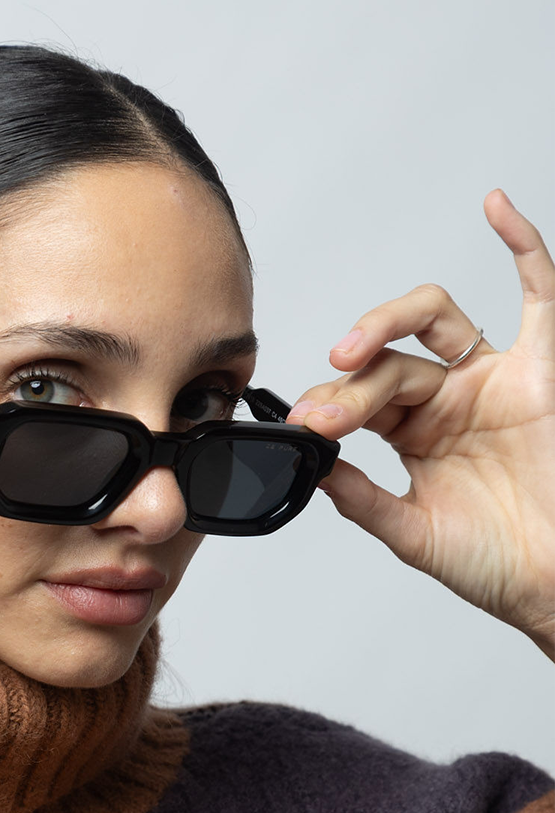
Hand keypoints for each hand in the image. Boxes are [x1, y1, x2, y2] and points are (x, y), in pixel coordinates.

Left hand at [287, 190, 553, 658]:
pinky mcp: (542, 369)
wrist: (554, 581)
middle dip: (351, 386)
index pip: (361, 398)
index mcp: (413, 433)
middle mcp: (447, 399)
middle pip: (387, 364)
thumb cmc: (496, 562)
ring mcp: (491, 379)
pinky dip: (523, 247)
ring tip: (354, 346)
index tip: (305, 426)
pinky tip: (495, 208)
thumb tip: (314, 466)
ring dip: (389, 321)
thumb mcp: (414, 534)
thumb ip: (363, 499)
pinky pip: (540, 296)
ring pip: (435, 320)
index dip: (331, 406)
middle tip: (326, 414)